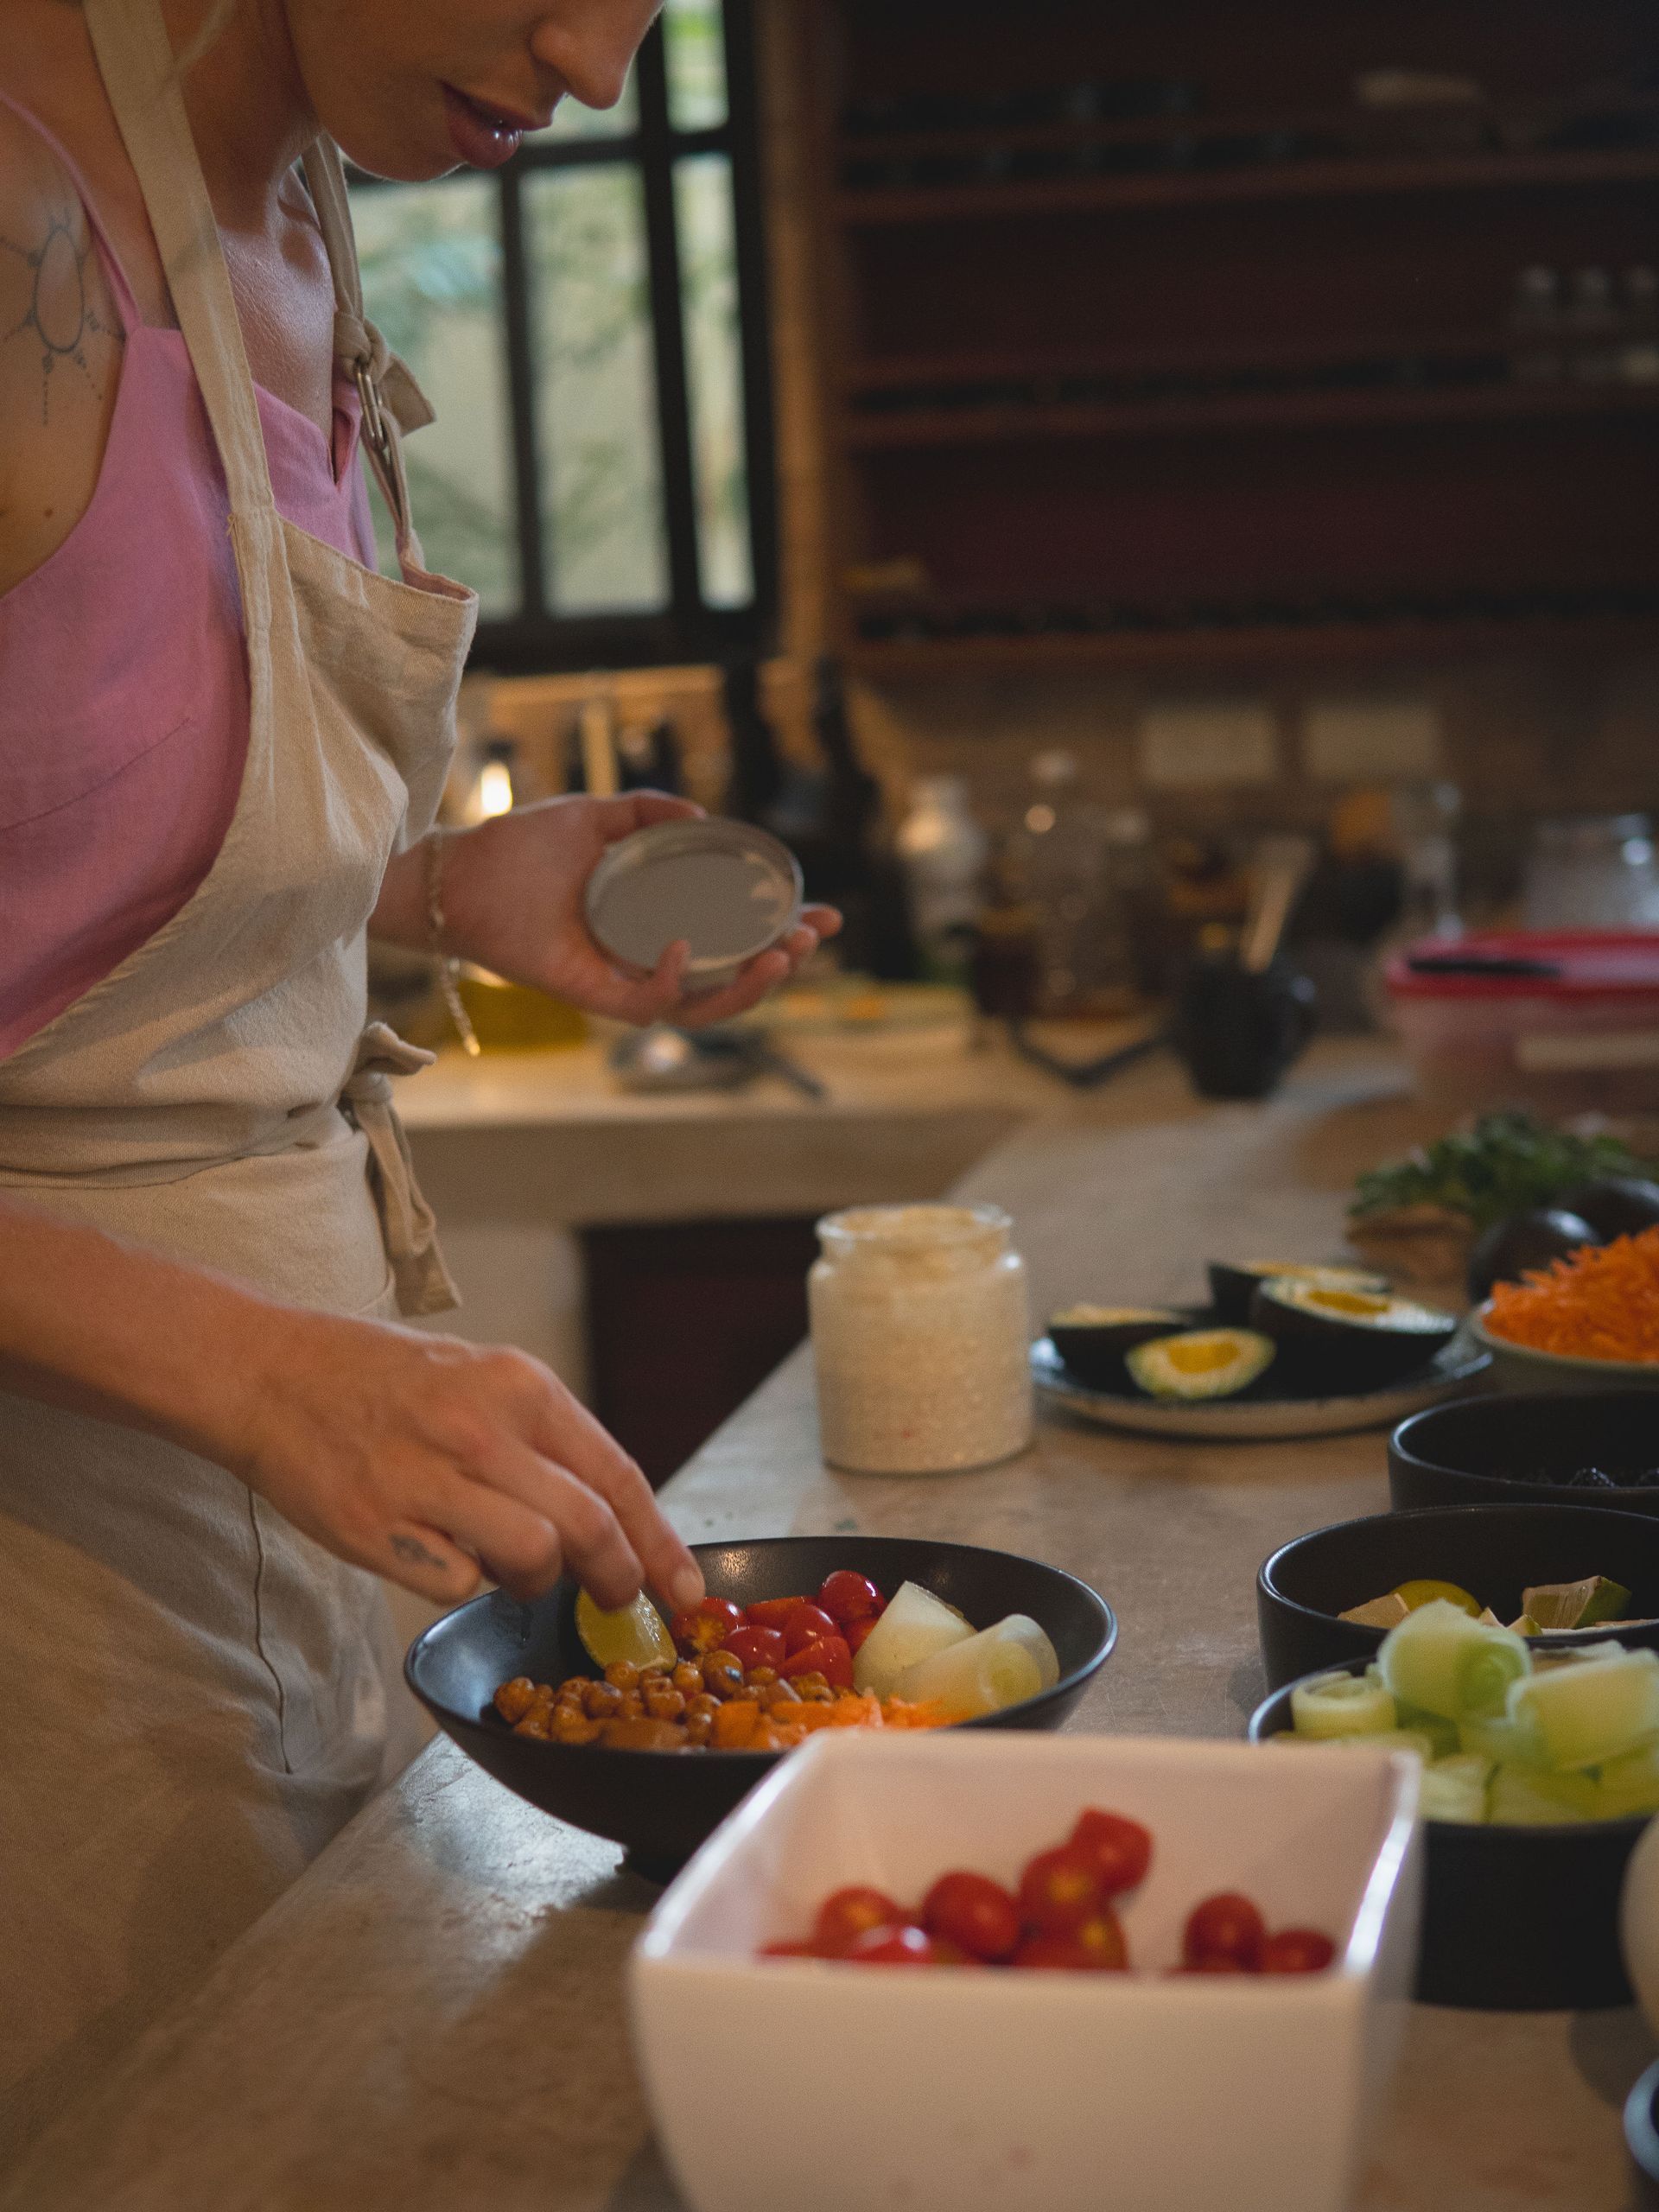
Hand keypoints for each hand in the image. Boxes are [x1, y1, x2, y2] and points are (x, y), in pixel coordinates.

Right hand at [230, 1307, 706, 1610]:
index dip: (660, 1542)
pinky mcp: (378, 1525)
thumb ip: (541, 1443)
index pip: (617, 1475)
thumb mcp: (480, 1380)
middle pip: (589, 1526)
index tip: (684, 1588)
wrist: (273, 1373)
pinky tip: (446, 1555)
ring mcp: (427, 1478)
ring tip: (509, 1566)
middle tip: (616, 1599)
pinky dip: (466, 1584)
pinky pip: (458, 1582)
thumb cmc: (382, 1380)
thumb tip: (604, 1520)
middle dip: (618, 1577)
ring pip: (533, 1559)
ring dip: (536, 1581)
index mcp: (519, 1386)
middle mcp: (481, 1429)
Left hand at [434, 793, 840, 1028]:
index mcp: (661, 920)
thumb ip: (647, 813)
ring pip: (705, 1007)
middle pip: (734, 980)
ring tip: (778, 958)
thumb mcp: (598, 818)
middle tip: (810, 938)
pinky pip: (647, 1006)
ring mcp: (626, 981)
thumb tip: (703, 817)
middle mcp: (651, 958)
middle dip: (783, 965)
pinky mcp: (595, 995)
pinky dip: (672, 982)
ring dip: (748, 989)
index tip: (825, 914)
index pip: (737, 936)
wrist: (462, 874)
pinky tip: (684, 949)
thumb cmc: (522, 849)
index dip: (784, 930)